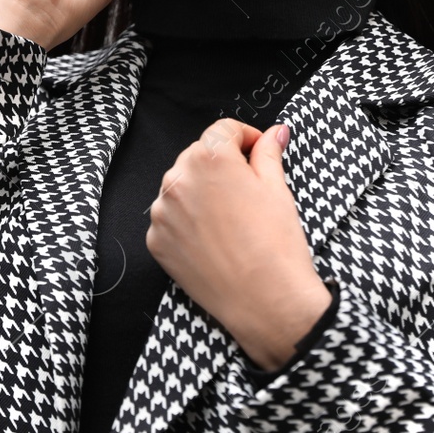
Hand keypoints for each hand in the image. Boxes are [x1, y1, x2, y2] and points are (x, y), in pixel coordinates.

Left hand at [145, 119, 331, 369]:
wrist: (265, 301)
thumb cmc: (276, 245)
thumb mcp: (278, 190)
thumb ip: (267, 154)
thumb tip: (273, 133)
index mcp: (209, 159)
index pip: (222, 131)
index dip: (245, 138)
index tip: (258, 151)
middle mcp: (177, 179)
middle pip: (197, 157)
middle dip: (221, 166)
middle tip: (247, 189)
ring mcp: (161, 212)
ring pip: (180, 188)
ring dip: (201, 192)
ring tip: (231, 218)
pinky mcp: (155, 240)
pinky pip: (170, 219)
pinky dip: (187, 222)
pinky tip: (213, 239)